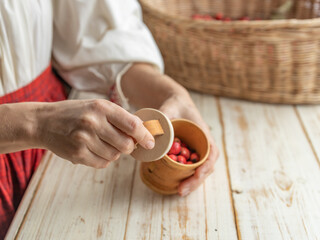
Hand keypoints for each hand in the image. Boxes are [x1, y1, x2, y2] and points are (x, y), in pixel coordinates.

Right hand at [35, 99, 154, 167]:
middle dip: (129, 147)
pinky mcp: (77, 154)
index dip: (145, 136)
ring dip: (115, 153)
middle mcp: (93, 123)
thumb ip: (119, 117)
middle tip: (124, 143)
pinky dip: (104, 159)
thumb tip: (143, 130)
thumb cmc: (76, 113)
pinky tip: (95, 149)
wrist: (45, 122)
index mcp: (101, 108)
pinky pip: (103, 163)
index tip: (150, 143)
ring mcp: (84, 139)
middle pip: (126, 145)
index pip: (132, 125)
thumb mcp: (97, 106)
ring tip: (103, 143)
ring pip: (115, 156)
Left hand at [159, 93, 219, 196]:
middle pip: (205, 167)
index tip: (197, 174)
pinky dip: (182, 176)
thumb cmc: (175, 104)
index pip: (212, 153)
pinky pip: (186, 167)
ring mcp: (193, 150)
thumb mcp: (170, 108)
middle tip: (181, 190)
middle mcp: (201, 145)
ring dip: (190, 182)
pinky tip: (173, 183)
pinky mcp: (185, 154)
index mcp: (203, 134)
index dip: (206, 166)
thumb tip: (149, 132)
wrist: (174, 104)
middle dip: (196, 181)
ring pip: (196, 170)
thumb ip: (162, 117)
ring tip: (179, 190)